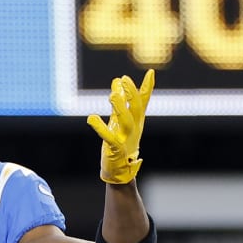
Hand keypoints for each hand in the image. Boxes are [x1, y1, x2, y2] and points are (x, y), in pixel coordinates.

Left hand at [87, 69, 155, 185]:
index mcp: (136, 121)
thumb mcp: (120, 119)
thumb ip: (119, 100)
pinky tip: (91, 118)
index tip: (150, 73)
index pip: (143, 102)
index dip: (147, 88)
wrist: (120, 170)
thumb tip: (117, 80)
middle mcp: (133, 129)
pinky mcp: (115, 150)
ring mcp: (125, 139)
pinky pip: (109, 138)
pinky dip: (101, 128)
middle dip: (132, 94)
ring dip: (120, 109)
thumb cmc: (120, 143)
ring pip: (126, 122)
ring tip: (112, 96)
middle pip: (136, 109)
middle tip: (124, 79)